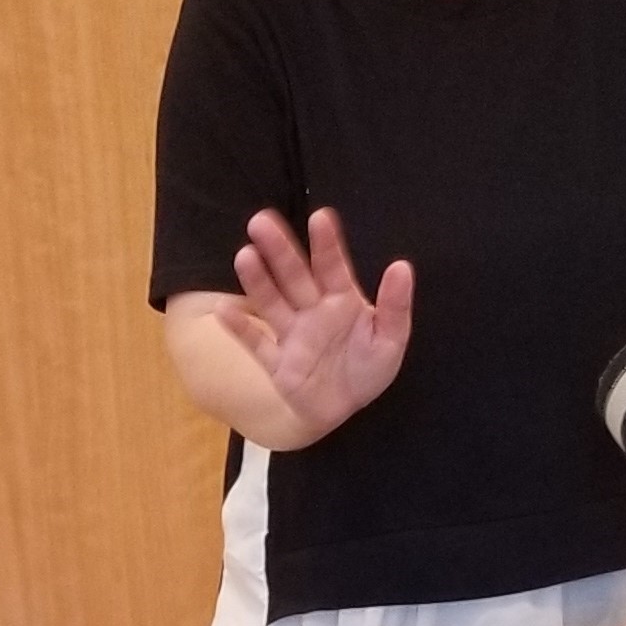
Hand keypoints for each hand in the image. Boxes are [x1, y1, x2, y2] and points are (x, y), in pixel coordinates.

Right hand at [214, 207, 412, 443]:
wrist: (343, 408)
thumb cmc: (367, 368)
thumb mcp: (391, 339)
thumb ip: (395, 305)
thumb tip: (402, 266)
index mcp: (341, 299)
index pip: (332, 267)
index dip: (326, 244)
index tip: (320, 217)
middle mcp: (312, 310)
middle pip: (294, 276)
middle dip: (280, 250)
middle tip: (261, 221)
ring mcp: (291, 334)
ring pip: (272, 303)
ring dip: (257, 281)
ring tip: (244, 255)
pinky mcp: (277, 362)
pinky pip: (257, 344)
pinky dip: (240, 329)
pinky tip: (223, 310)